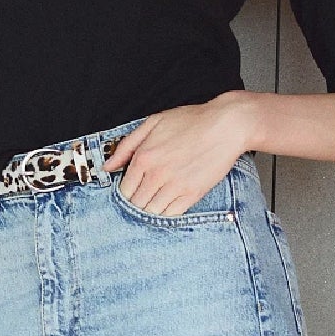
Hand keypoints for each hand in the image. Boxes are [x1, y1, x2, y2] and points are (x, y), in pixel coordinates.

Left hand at [102, 94, 250, 215]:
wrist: (227, 125)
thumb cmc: (191, 121)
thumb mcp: (152, 123)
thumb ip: (126, 145)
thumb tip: (108, 167)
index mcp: (144, 157)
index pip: (124, 189)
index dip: (124, 194)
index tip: (129, 192)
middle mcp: (156, 174)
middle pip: (136, 204)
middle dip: (135, 205)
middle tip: (140, 200)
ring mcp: (175, 186)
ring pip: (152, 212)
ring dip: (150, 211)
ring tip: (153, 204)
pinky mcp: (193, 194)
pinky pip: (172, 214)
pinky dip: (166, 214)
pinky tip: (167, 207)